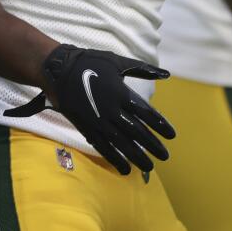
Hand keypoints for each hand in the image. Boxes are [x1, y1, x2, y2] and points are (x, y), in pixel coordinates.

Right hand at [4, 44, 175, 174]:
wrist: (59, 71)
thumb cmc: (91, 63)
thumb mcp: (119, 62)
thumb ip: (143, 69)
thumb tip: (166, 74)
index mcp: (122, 94)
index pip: (146, 113)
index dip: (160, 125)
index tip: (172, 135)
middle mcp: (112, 111)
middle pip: (136, 132)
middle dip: (151, 145)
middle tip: (165, 156)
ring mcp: (98, 122)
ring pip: (120, 144)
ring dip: (136, 157)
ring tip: (149, 167)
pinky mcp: (86, 129)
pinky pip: (102, 147)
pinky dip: (114, 159)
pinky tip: (124, 169)